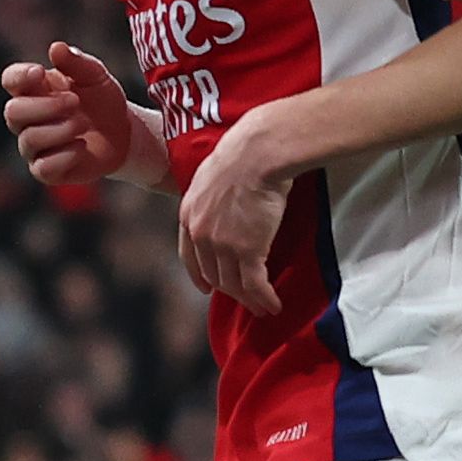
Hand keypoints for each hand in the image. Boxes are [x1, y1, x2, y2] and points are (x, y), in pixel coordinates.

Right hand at [0, 41, 165, 191]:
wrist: (122, 134)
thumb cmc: (102, 100)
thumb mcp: (95, 76)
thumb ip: (76, 62)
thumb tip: (56, 48)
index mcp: (34, 89)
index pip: (10, 80)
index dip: (18, 77)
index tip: (39, 73)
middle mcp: (27, 119)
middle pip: (12, 112)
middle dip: (45, 106)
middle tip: (74, 101)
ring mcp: (34, 146)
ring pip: (29, 139)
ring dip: (60, 130)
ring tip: (83, 125)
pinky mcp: (46, 170)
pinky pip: (43, 167)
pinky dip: (65, 156)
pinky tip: (82, 147)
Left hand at [172, 110, 306, 314]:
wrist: (259, 153)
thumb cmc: (243, 153)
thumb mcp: (213, 174)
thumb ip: (213, 195)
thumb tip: (226, 198)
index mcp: (188, 214)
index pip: (189, 256)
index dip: (199, 275)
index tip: (207, 288)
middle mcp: (200, 233)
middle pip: (213, 274)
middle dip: (230, 291)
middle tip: (246, 300)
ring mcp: (222, 245)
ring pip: (233, 284)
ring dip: (249, 300)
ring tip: (262, 307)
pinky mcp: (247, 251)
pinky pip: (255, 284)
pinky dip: (264, 298)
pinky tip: (273, 305)